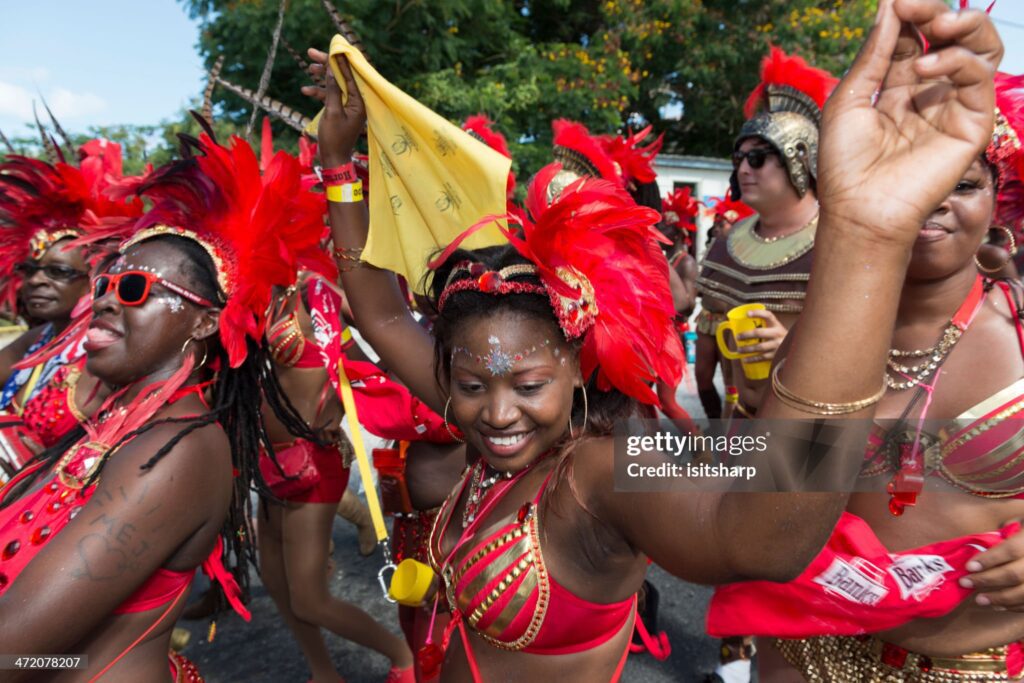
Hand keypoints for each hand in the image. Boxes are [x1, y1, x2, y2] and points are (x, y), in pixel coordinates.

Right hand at [301, 48, 365, 165]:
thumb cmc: (334, 139)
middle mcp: (357, 102)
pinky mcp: (341, 111)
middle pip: (343, 77)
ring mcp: (349, 106)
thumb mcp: (332, 112)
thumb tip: (332, 70)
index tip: (331, 48)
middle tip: (311, 53)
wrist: (333, 160)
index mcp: (360, 103)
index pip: (350, 76)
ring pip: (336, 85)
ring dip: (322, 77)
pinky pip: (332, 96)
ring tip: (309, 67)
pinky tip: (305, 90)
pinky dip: (320, 93)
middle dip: (328, 65)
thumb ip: (333, 90)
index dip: (340, 61)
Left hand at [736, 310, 787, 362]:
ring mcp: (777, 345)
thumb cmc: (780, 338)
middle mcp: (777, 334)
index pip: (768, 315)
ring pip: (759, 347)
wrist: (795, 349)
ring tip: (739, 349)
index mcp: (776, 325)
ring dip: (747, 349)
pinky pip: (761, 357)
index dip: (758, 313)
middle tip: (738, 337)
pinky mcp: (776, 355)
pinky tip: (745, 359)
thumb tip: (744, 325)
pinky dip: (752, 359)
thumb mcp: (776, 329)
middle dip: (746, 334)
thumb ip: (765, 326)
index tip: (747, 313)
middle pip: (759, 332)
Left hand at [817, 0, 1000, 243]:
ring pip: (979, 50)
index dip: (907, 14)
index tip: (897, 0)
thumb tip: (891, 4)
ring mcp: (952, 108)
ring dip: (963, 25)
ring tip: (936, 23)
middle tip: (917, 6)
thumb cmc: (845, 163)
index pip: (912, 37)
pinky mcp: (971, 125)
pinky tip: (924, 67)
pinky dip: (956, 61)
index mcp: (897, 88)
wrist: (858, 209)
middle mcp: (929, 94)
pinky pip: (979, 78)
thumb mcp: (850, 97)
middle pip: (950, 37)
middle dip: (937, 13)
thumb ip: (874, 53)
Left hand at [960, 523, 1023, 610]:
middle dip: (987, 580)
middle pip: (1015, 575)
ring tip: (980, 599)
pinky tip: (999, 606)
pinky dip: (1015, 606)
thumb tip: (981, 544)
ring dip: (1000, 599)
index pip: (1011, 550)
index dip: (989, 559)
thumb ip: (1006, 529)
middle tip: (966, 582)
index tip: (969, 566)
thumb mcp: (1022, 520)